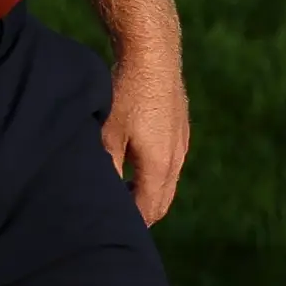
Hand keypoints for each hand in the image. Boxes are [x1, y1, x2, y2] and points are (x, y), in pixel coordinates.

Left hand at [103, 48, 191, 225]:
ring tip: (124, 192)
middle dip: (144, 213)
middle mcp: (176, 159)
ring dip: (149, 191)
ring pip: (168, 181)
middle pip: (163, 200)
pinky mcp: (181, 128)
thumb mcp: (108, 136)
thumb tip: (103, 196)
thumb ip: (109, 170)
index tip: (114, 231)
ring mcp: (182, 143)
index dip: (133, 225)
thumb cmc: (126, 94)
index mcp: (160, 166)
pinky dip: (155, 172)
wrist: (153, 55)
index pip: (149, 210)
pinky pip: (171, 162)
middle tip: (118, 220)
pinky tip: (136, 161)